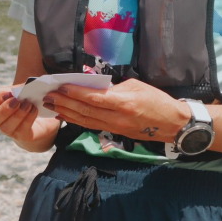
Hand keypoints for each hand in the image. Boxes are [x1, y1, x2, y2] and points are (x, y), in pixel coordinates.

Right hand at [0, 86, 59, 151]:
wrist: (36, 112)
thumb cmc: (24, 97)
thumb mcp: (20, 89)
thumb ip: (20, 87)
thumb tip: (25, 88)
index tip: (8, 93)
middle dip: (4, 110)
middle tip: (16, 100)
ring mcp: (9, 130)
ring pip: (6, 127)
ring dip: (17, 115)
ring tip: (28, 104)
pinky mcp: (22, 136)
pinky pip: (22, 131)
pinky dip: (28, 119)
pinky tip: (34, 109)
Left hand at [45, 79, 190, 143]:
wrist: (174, 124)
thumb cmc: (157, 100)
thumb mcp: (137, 86)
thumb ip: (114, 88)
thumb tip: (95, 87)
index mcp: (124, 103)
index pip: (94, 98)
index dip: (75, 93)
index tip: (61, 86)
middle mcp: (117, 118)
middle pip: (86, 111)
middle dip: (65, 103)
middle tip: (48, 95)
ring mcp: (116, 128)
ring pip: (86, 121)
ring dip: (67, 113)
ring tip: (51, 105)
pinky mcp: (116, 133)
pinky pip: (92, 126)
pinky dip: (77, 121)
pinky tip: (65, 116)